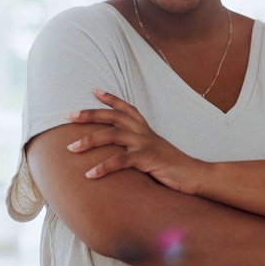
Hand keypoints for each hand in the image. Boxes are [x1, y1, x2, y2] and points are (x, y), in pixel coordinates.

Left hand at [66, 89, 208, 194]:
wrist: (196, 175)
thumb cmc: (173, 168)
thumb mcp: (154, 153)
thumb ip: (138, 149)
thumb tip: (121, 153)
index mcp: (146, 130)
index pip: (127, 108)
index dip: (111, 98)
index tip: (94, 90)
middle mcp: (144, 132)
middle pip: (113, 116)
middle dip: (90, 114)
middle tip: (69, 115)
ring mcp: (146, 144)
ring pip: (113, 135)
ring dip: (89, 140)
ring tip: (70, 148)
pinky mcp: (148, 159)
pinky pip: (121, 161)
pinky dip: (103, 167)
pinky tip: (89, 174)